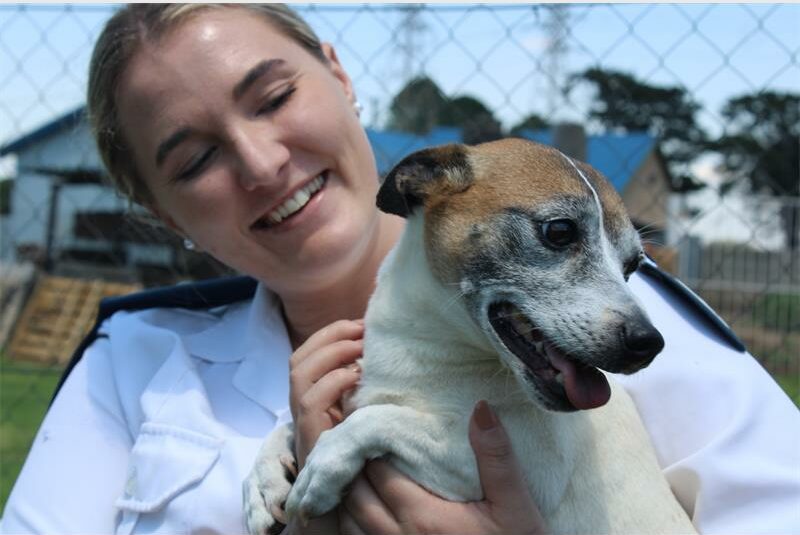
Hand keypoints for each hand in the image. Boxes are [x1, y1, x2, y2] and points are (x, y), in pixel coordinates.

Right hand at [283, 319, 363, 534]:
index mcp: (312, 399)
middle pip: (298, 357)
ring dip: (331, 352)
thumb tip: (382, 354)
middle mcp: (301, 409)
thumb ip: (362, 390)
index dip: (330, 335)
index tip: (361, 324)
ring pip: (298, 372)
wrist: (346, 504)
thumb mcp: (361, 416)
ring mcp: (302, 423)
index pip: (307, 354)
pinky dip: (334, 381)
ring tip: (360, 347)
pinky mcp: (310, 439)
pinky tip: (358, 377)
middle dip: (330, 335)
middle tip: (362, 329)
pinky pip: (311, 401)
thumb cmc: (362, 459)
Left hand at [338, 400, 547, 534]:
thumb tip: (481, 407)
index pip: (377, 470)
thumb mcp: (515, 505)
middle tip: (362, 442)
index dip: (372, 444)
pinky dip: (353, 523)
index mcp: (424, 517)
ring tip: (358, 472)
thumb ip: (496, 457)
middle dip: (355, 466)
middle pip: (356, 494)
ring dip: (350, 496)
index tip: (375, 423)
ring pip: (349, 523)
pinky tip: (366, 508)